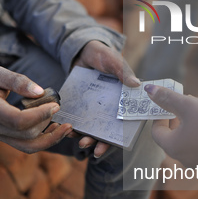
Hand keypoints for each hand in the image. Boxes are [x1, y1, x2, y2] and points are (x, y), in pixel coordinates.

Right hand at [0, 67, 72, 153]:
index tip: (55, 105)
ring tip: (66, 127)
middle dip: (46, 123)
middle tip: (58, 108)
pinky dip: (44, 140)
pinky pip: (27, 146)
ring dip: (50, 139)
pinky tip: (55, 129)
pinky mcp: (6, 139)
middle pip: (25, 135)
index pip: (17, 120)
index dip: (39, 115)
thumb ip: (17, 81)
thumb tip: (40, 91)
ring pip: (28, 147)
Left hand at [72, 41, 140, 156]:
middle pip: (104, 132)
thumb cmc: (104, 55)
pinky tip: (60, 126)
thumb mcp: (114, 62)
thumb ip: (123, 72)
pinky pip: (75, 116)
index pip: (121, 126)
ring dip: (81, 134)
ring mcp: (93, 108)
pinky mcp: (80, 103)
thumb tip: (136, 85)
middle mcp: (109, 109)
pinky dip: (69, 122)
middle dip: (94, 142)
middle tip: (84, 144)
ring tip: (72, 137)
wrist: (84, 50)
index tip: (102, 149)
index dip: (114, 140)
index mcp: (122, 102)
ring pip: (89, 127)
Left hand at [145, 85, 197, 167]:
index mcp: (172, 147)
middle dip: (175, 119)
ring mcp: (197, 162)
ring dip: (188, 126)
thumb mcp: (189, 105)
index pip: (156, 132)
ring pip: (186, 141)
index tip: (166, 105)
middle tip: (182, 105)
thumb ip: (167, 98)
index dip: (159, 116)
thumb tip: (149, 89)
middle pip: (171, 137)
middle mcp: (182, 158)